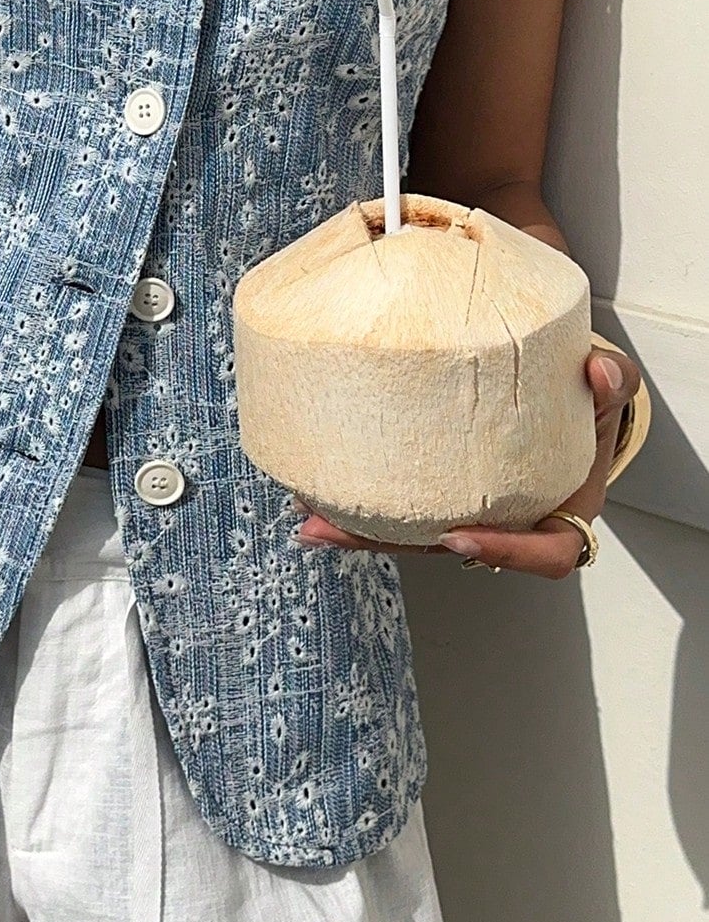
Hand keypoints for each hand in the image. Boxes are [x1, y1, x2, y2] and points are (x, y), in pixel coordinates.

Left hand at [292, 343, 643, 578]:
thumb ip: (612, 381)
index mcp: (561, 510)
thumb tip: (598, 368)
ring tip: (309, 516)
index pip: (546, 553)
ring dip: (360, 531)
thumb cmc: (586, 396)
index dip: (508, 552)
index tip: (460, 534)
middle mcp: (510, 520)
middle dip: (396, 545)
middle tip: (337, 528)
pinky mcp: (435, 490)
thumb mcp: (609, 388)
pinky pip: (398, 504)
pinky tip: (313, 489)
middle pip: (454, 549)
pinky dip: (356, 501)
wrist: (561, 383)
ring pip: (415, 534)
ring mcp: (469, 509)